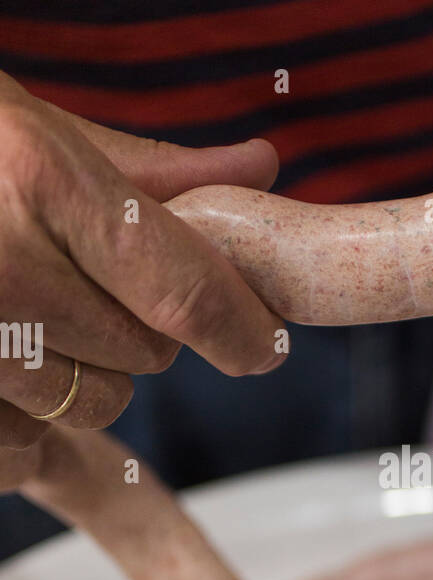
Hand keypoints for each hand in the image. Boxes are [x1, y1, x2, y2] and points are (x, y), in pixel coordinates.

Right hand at [0, 72, 283, 448]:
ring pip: (90, 408)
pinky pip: (19, 454)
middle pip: (145, 356)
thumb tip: (262, 166)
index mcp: (34, 178)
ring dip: (86, 378)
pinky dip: (26, 428)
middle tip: (92, 290)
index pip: (184, 289)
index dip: (242, 329)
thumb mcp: (25, 125)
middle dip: (143, 332)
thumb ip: (142, 167)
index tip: (262, 345)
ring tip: (29, 320)